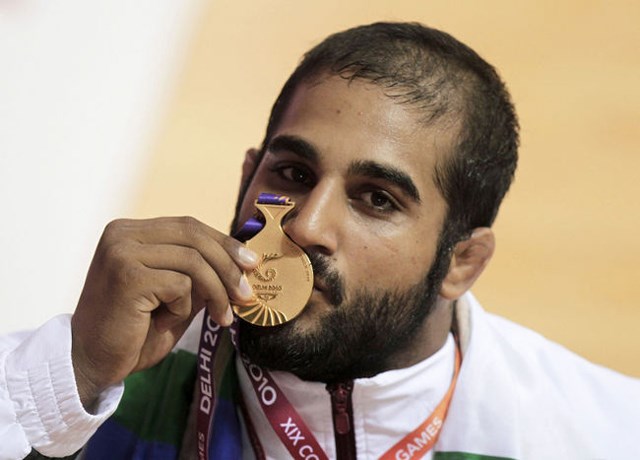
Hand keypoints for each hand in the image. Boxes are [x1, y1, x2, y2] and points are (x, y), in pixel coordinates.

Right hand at [70, 217, 257, 408]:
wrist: (92, 363)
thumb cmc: (136, 331)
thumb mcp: (177, 294)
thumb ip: (201, 273)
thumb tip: (243, 260)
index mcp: (131, 232)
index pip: (189, 226)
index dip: (224, 243)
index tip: (251, 263)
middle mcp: (122, 234)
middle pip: (194, 236)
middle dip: (229, 265)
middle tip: (246, 294)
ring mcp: (121, 252)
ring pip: (193, 261)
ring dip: (216, 293)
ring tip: (222, 318)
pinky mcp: (126, 276)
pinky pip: (180, 285)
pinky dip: (183, 308)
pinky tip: (165, 322)